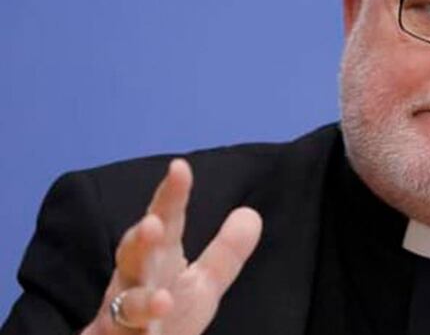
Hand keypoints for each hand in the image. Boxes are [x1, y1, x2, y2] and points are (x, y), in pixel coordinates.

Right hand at [81, 159, 262, 334]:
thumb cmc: (163, 319)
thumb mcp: (202, 285)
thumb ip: (225, 252)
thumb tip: (251, 212)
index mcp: (156, 260)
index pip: (165, 221)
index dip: (170, 196)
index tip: (180, 166)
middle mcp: (134, 283)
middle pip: (133, 257)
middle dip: (141, 241)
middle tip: (154, 224)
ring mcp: (122, 318)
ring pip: (125, 306)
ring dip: (140, 300)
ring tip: (162, 298)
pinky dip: (138, 332)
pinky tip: (155, 328)